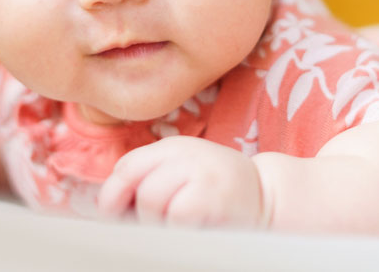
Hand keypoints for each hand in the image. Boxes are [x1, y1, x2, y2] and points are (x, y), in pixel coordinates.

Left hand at [97, 136, 265, 227]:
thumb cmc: (219, 193)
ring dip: (159, 225)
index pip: (126, 166)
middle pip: (136, 185)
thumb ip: (151, 178)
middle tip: (158, 226)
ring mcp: (200, 172)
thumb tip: (108, 207)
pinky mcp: (212, 197)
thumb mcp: (185, 172)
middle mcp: (186, 152)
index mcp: (174, 146)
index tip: (115, 215)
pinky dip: (178, 231)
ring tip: (183, 227)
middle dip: (138, 214)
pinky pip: (175, 217)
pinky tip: (195, 230)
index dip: (112, 194)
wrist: (270, 198)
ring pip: (151, 201)